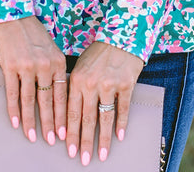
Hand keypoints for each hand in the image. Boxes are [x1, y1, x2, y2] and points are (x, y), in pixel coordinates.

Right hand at [0, 16, 66, 146]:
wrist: (11, 14)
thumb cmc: (32, 31)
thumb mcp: (50, 47)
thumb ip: (54, 67)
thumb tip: (58, 91)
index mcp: (57, 60)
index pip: (62, 94)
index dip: (63, 115)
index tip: (66, 131)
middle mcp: (44, 64)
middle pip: (48, 100)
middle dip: (51, 123)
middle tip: (53, 141)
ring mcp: (27, 66)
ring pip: (30, 100)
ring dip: (32, 121)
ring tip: (33, 137)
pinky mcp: (10, 66)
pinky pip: (13, 93)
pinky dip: (14, 109)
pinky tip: (16, 122)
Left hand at [66, 41, 143, 165]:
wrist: (121, 36)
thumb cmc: (99, 52)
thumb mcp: (81, 66)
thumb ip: (75, 87)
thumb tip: (68, 112)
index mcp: (76, 79)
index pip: (70, 112)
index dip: (70, 133)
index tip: (68, 149)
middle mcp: (91, 83)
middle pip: (86, 119)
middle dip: (84, 142)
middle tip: (83, 160)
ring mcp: (109, 84)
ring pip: (104, 118)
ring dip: (102, 139)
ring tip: (101, 155)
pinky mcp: (125, 85)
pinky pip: (122, 109)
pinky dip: (121, 124)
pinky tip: (119, 137)